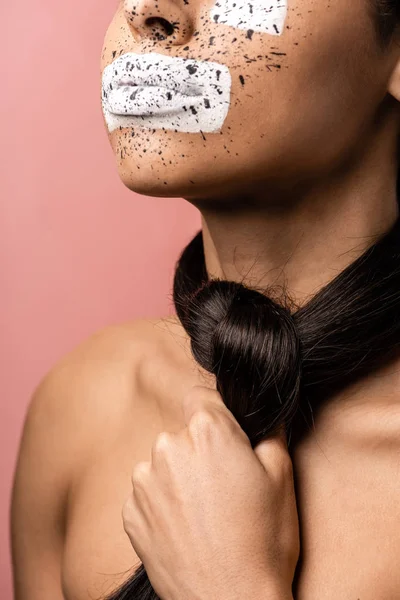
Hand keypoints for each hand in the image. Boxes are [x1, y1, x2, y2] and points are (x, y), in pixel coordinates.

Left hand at [122, 385, 299, 599]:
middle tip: (224, 486)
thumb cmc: (263, 539)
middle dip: (200, 450)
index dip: (217, 414)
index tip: (227, 440)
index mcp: (206, 430)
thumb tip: (265, 411)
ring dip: (179, 478)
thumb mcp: (282, 476)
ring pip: (164, 464)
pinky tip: (186, 530)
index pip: (201, 397)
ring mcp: (144, 482)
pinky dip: (163, 505)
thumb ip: (269, 431)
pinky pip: (148, 494)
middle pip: (183, 433)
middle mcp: (167, 447)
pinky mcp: (130, 514)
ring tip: (205, 514)